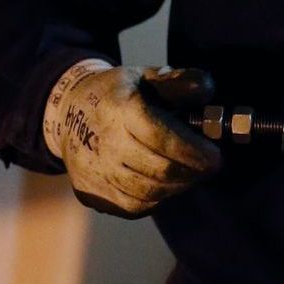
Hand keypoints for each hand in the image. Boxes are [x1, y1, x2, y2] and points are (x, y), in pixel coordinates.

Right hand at [43, 61, 221, 217]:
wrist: (68, 110)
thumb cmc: (118, 93)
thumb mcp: (147, 76)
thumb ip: (180, 82)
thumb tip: (205, 93)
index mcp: (120, 108)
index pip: (162, 138)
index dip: (194, 152)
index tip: (215, 157)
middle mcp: (104, 142)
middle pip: (160, 170)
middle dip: (193, 172)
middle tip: (208, 167)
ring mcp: (94, 170)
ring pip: (149, 193)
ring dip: (177, 186)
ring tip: (188, 174)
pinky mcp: (90, 192)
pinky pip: (133, 207)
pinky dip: (156, 199)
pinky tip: (164, 184)